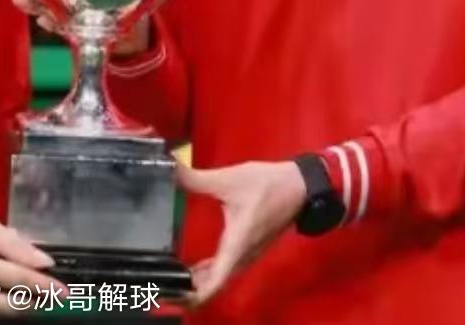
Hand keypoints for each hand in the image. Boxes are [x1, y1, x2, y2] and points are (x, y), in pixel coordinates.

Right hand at [0, 213, 60, 318]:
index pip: (19, 280)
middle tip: (56, 297)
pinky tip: (13, 301)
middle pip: (13, 307)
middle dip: (37, 303)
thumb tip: (44, 262)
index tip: (65, 292)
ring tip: (37, 299)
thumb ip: (15, 245)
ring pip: (1, 317)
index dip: (45, 287)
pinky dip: (3, 312)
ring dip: (22, 309)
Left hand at [177, 160, 306, 304]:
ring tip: (174, 281)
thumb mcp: (227, 180)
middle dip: (191, 290)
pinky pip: (227, 269)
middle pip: (216, 284)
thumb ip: (195, 179)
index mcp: (237, 245)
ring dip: (201, 283)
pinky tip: (196, 269)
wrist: (299, 186)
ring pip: (222, 277)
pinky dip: (210, 274)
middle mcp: (243, 256)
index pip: (215, 282)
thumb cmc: (265, 185)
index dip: (194, 294)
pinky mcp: (250, 248)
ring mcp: (248, 254)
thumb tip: (168, 169)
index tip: (173, 296)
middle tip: (165, 287)